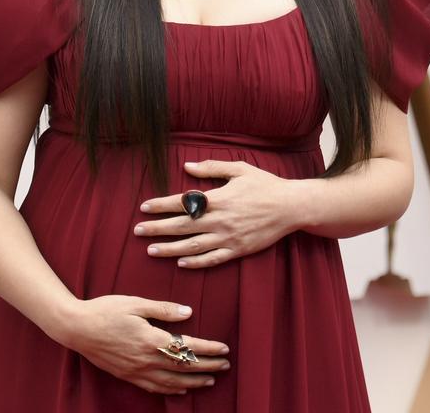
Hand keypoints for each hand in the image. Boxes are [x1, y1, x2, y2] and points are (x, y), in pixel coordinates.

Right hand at [61, 295, 230, 394]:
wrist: (76, 327)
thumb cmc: (105, 310)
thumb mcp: (135, 303)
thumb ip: (163, 309)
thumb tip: (188, 312)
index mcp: (151, 339)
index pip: (188, 347)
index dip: (209, 349)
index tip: (224, 349)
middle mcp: (146, 359)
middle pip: (184, 367)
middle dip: (208, 367)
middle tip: (225, 366)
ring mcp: (136, 370)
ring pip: (172, 382)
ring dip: (194, 382)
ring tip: (210, 380)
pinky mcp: (127, 375)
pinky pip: (154, 388)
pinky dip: (171, 390)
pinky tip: (180, 390)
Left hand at [135, 160, 299, 268]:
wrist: (291, 207)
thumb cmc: (265, 185)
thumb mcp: (239, 169)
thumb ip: (212, 167)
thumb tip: (186, 166)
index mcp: (218, 198)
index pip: (182, 203)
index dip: (161, 205)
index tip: (144, 207)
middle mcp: (220, 220)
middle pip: (182, 226)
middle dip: (157, 229)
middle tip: (137, 231)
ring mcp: (229, 237)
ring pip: (193, 246)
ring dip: (170, 249)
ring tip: (151, 251)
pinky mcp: (238, 250)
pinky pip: (213, 259)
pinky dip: (196, 263)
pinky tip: (181, 264)